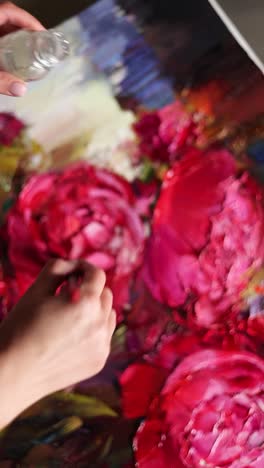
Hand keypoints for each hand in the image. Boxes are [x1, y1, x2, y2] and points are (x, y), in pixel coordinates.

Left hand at [0, 2, 44, 95]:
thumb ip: (1, 80)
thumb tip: (21, 89)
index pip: (10, 11)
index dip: (28, 19)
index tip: (42, 32)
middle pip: (7, 17)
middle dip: (24, 29)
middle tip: (37, 43)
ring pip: (0, 26)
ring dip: (13, 35)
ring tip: (26, 49)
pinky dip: (3, 41)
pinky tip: (8, 55)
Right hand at [0, 259, 115, 427]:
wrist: (12, 373)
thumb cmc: (20, 328)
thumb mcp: (36, 290)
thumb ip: (58, 268)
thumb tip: (73, 265)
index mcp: (86, 303)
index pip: (97, 274)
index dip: (84, 268)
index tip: (72, 271)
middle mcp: (99, 324)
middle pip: (105, 294)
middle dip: (89, 289)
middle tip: (66, 294)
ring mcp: (101, 345)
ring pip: (108, 314)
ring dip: (95, 309)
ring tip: (69, 316)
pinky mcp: (99, 360)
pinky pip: (104, 336)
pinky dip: (94, 330)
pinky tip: (70, 336)